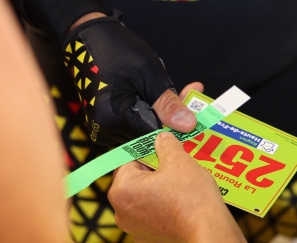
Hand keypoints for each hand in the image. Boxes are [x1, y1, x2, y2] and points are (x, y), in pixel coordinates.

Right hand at [64, 11, 196, 144]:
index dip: (176, 124)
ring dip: (158, 112)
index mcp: (114, 120)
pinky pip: (133, 123)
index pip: (155, 136)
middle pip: (150, 134)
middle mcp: (105, 131)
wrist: (89, 37)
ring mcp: (103, 129)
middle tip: (189, 92)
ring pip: (143, 129)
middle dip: (169, 115)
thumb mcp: (150, 76)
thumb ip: (168, 105)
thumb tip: (188, 126)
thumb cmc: (117, 51)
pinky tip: (151, 93)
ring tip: (167, 88)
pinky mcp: (105, 124)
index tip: (193, 111)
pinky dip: (146, 110)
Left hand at [108, 130, 231, 242]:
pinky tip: (186, 213)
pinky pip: (158, 226)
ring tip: (184, 193)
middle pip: (136, 186)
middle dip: (155, 178)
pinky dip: (169, 219)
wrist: (208, 235)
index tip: (164, 154)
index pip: (128, 162)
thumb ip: (166, 144)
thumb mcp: (180, 160)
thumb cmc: (191, 198)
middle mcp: (123, 214)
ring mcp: (138, 234)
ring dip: (161, 198)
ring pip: (147, 206)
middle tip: (177, 172)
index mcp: (122, 190)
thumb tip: (162, 138)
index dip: (148, 155)